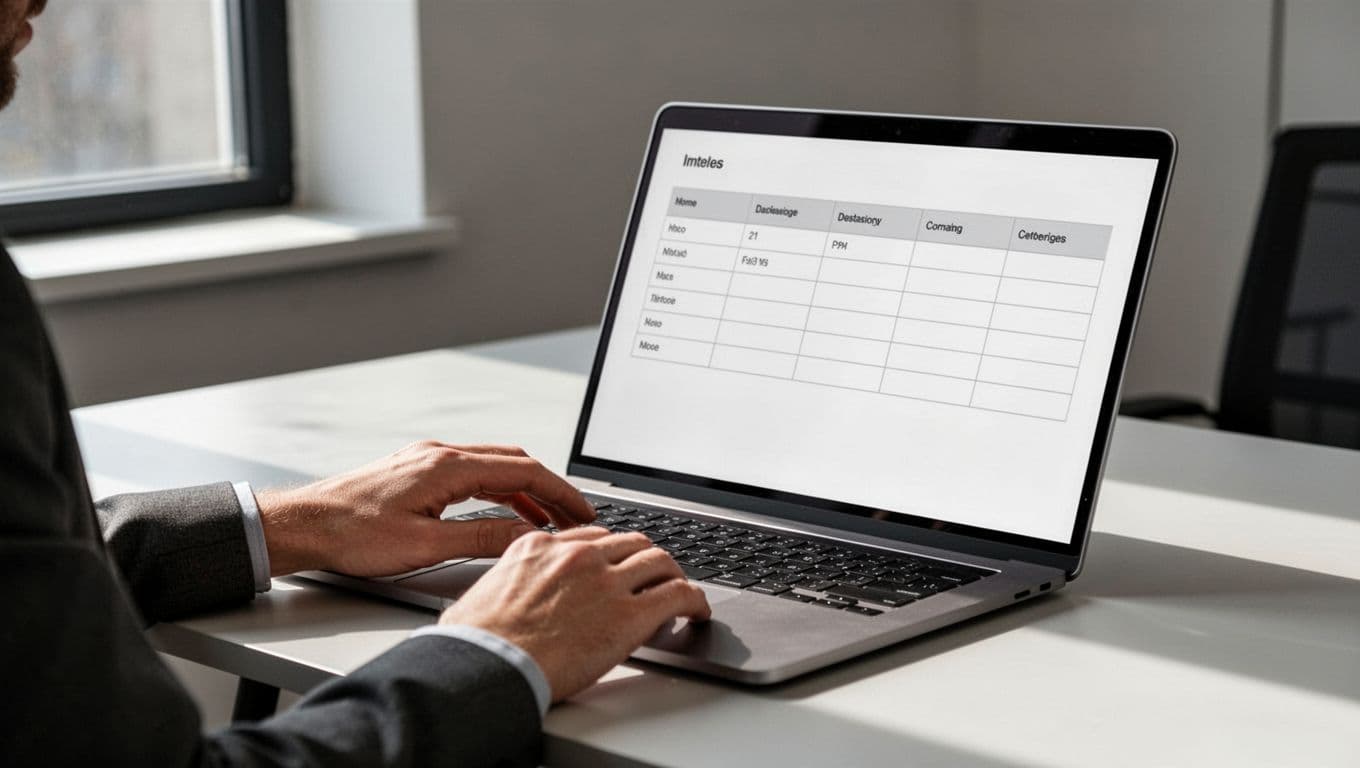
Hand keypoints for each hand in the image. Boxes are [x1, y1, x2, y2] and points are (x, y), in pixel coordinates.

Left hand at [256, 441, 595, 576]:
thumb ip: (482, 539)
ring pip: (494, 467)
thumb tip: (527, 537)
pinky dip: (498, 491)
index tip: (584, 512)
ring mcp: (427, 460)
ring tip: (548, 522)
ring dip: (525, 491)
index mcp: (448, 466)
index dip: (561, 493)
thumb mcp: (425, 546)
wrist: (304, 525)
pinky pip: (472, 473)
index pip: (524, 472)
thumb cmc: (352, 535)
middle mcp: (440, 454)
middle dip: (551, 490)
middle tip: (576, 517)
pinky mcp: (416, 472)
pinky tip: (502, 513)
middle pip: (514, 463)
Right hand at [439, 526, 711, 702]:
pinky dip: (696, 600)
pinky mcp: (631, 614)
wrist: (486, 665)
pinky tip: (698, 611)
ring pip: (660, 561)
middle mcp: (578, 555)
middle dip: (646, 557)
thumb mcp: (487, 591)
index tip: (619, 562)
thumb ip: (515, 581)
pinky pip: (679, 594)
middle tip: (655, 574)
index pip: (592, 536)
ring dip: (674, 575)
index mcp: (542, 546)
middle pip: (631, 542)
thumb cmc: (476, 641)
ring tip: (681, 591)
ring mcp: (607, 581)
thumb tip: (519, 595)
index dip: (612, 550)